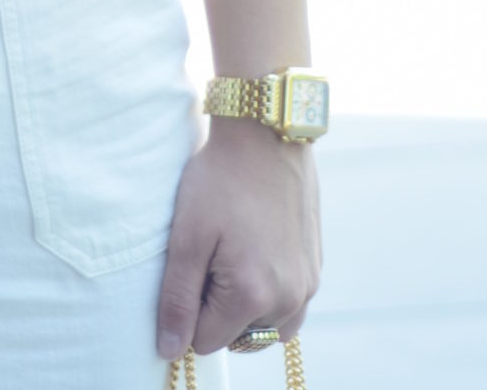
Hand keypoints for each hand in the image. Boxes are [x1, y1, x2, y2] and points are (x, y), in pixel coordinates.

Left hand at [156, 122, 321, 359]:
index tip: (193, 263)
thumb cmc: (220, 180)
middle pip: (238, 337)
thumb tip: (170, 352)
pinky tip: (253, 250)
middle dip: (218, 307)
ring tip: (231, 254)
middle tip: (212, 254)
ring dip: (244, 307)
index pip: (206, 341)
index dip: (190, 307)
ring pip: (266, 327)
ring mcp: (309, 285)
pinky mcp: (316, 268)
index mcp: (254, 296)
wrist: (266, 134)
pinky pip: (289, 306)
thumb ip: (178, 300)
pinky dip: (268, 293)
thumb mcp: (188, 237)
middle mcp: (291, 300)